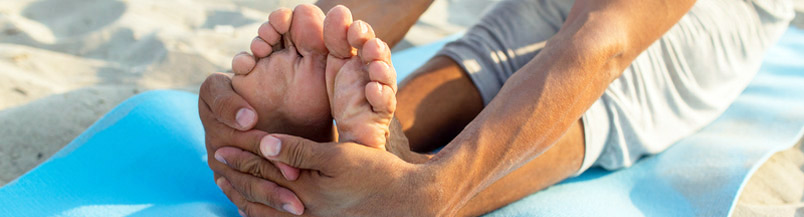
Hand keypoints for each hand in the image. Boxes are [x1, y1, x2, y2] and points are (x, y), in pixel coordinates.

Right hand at [198, 73, 303, 212]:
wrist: (291, 117)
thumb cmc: (294, 90)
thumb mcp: (292, 73)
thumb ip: (290, 67)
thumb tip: (294, 57)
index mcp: (214, 92)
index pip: (215, 96)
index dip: (230, 107)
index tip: (251, 119)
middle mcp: (211, 121)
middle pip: (231, 144)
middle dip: (264, 161)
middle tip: (294, 174)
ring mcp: (215, 152)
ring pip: (238, 176)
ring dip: (268, 193)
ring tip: (295, 204)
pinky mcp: (225, 175)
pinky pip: (239, 194)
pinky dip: (261, 206)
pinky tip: (281, 215)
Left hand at [213, 134, 448, 215]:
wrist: (407, 205)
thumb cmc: (378, 175)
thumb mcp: (341, 156)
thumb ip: (300, 151)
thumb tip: (265, 144)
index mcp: (304, 190)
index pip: (264, 170)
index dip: (242, 155)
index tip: (222, 145)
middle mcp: (302, 212)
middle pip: (258, 194)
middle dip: (236, 177)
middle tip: (216, 165)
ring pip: (265, 214)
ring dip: (244, 198)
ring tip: (228, 186)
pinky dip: (263, 214)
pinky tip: (259, 207)